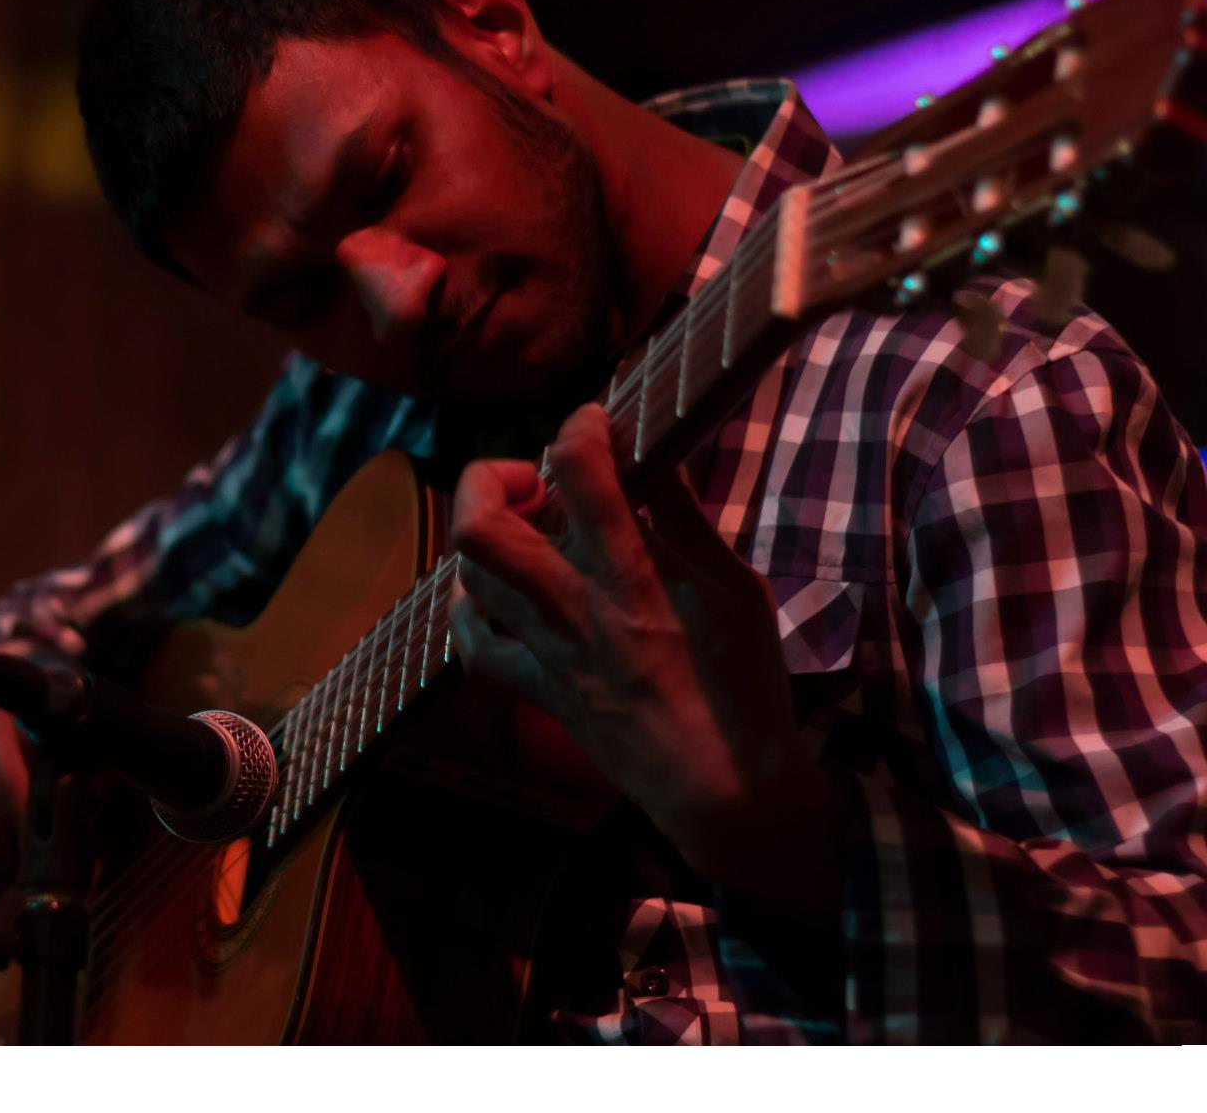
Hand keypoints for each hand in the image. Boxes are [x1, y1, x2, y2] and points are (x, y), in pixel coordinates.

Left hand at [447, 403, 839, 912]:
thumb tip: (656, 458)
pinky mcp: (536, 692)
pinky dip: (472, 605)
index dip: (579, 427)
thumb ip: (689, 522)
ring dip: (483, 535)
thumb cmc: (745, 687)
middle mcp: (574, 613)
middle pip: (483, 528)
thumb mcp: (737, 590)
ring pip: (468, 579)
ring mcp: (546, 656)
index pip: (581, 476)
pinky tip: (501, 592)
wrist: (725, 792)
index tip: (594, 420)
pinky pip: (473, 644)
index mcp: (633, 581)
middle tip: (535, 480)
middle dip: (493, 478)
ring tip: (524, 529)